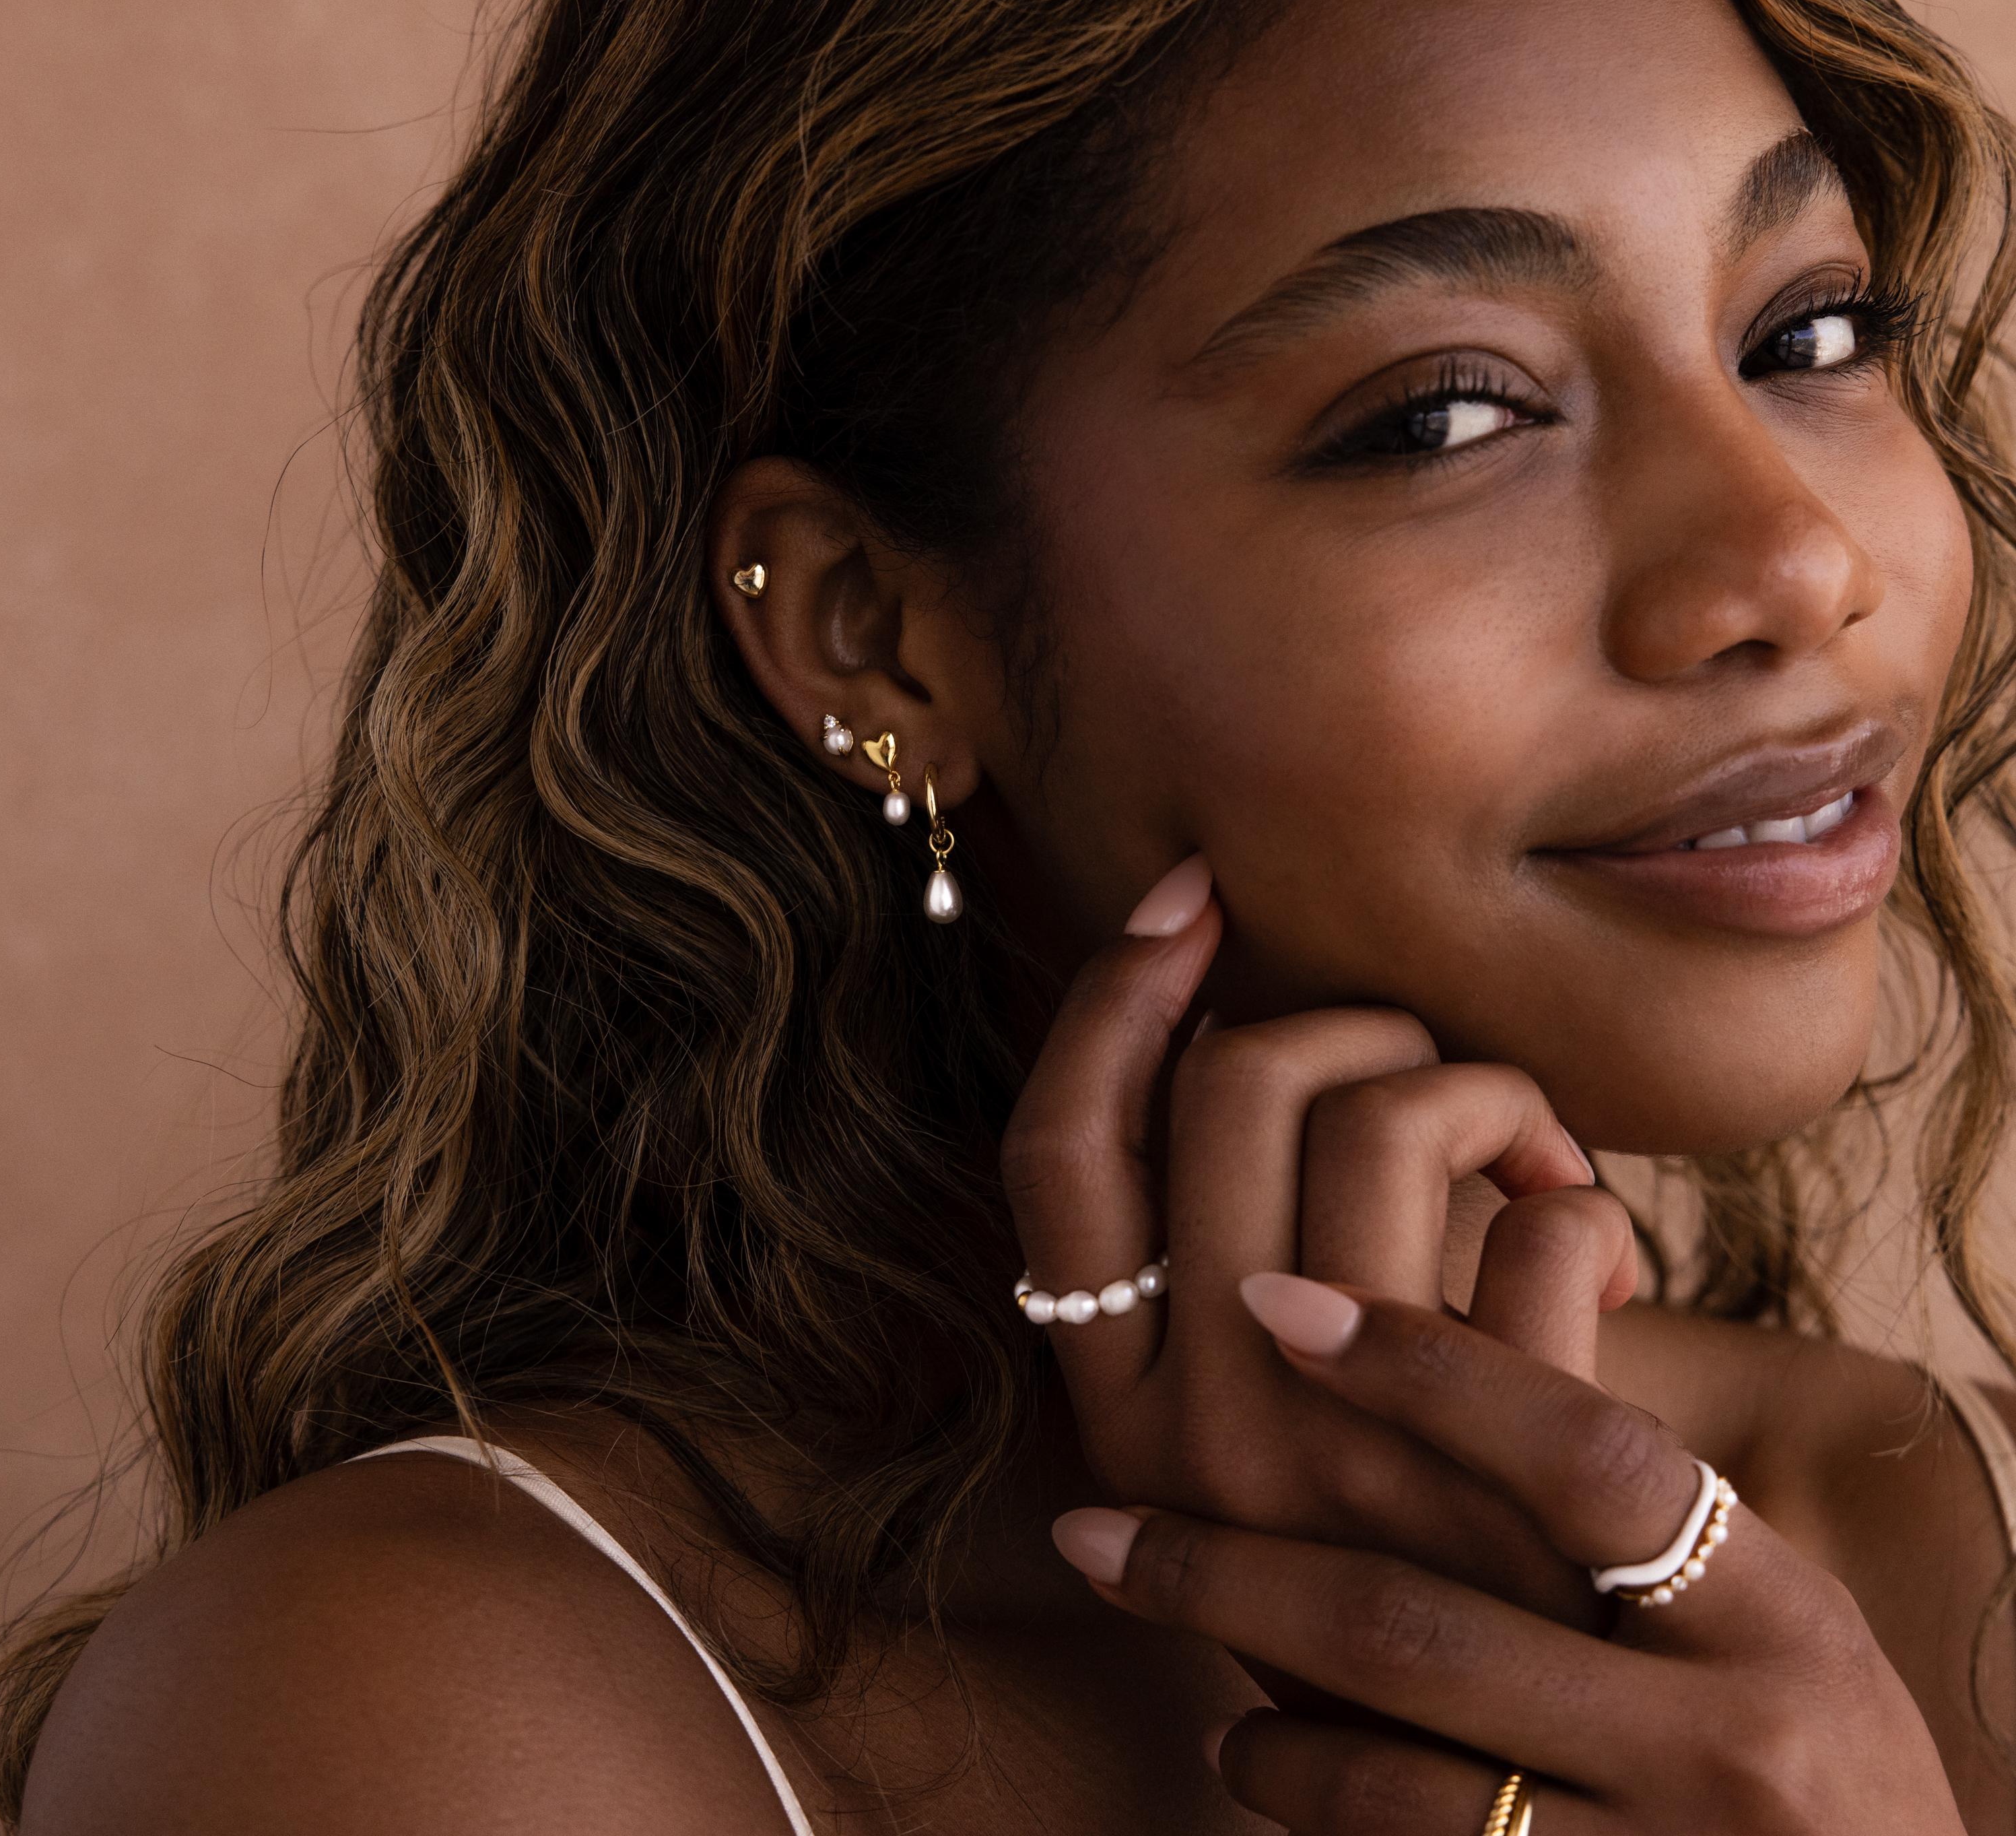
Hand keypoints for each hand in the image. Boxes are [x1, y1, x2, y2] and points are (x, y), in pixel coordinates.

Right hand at [1000, 854, 1635, 1626]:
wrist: (1489, 1768)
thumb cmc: (1354, 1546)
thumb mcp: (1214, 1427)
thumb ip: (1192, 1267)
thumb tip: (1220, 1031)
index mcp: (1110, 1397)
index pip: (1056, 1150)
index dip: (1110, 998)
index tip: (1190, 897)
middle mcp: (1196, 1415)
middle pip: (1231, 1084)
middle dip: (1349, 1026)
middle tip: (1418, 1078)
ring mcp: (1345, 1442)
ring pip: (1387, 1115)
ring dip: (1482, 1090)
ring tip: (1526, 1160)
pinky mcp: (1495, 1469)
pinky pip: (1541, 1229)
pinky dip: (1586, 1203)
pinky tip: (1590, 1249)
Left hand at [1050, 1291, 1962, 1833]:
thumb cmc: (1806, 1736)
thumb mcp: (1770, 1601)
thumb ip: (1625, 1488)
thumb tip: (1423, 1323)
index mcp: (1770, 1617)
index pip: (1580, 1460)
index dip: (1423, 1366)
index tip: (1267, 1298)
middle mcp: (1720, 1738)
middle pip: (1416, 1622)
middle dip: (1226, 1570)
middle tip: (1091, 1527)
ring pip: (1378, 1762)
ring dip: (1233, 1689)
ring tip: (1145, 1622)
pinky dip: (1299, 1789)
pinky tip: (1242, 1751)